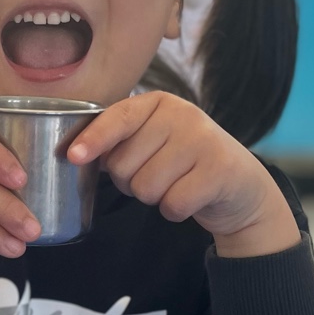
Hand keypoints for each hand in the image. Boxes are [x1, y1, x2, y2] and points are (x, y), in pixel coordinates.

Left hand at [67, 92, 300, 257]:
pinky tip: (191, 198)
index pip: (118, 118)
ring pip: (146, 188)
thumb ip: (120, 142)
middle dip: (130, 182)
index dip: (94, 139)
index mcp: (160, 103)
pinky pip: (172, 204)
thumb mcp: (153, 142)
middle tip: (158, 175)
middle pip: (123, 164)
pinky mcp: (220, 170)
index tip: (73, 157)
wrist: (240, 186)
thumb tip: (76, 154)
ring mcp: (204, 140)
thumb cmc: (184, 164)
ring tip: (176, 184)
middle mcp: (183, 114)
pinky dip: (175, 211)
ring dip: (154, 198)